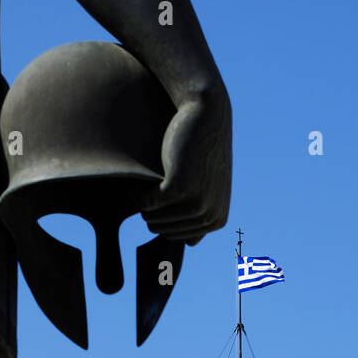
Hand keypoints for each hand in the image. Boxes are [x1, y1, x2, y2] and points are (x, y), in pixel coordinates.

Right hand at [141, 86, 231, 245]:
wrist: (207, 112)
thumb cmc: (203, 149)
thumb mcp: (208, 187)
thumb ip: (201, 214)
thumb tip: (191, 245)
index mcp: (217, 220)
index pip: (178, 237)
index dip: (165, 219)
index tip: (166, 195)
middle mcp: (209, 216)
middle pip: (164, 230)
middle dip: (154, 213)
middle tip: (154, 187)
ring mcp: (196, 203)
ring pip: (155, 220)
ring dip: (146, 205)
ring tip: (149, 184)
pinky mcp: (179, 187)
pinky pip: (148, 203)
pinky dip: (141, 194)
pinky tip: (145, 179)